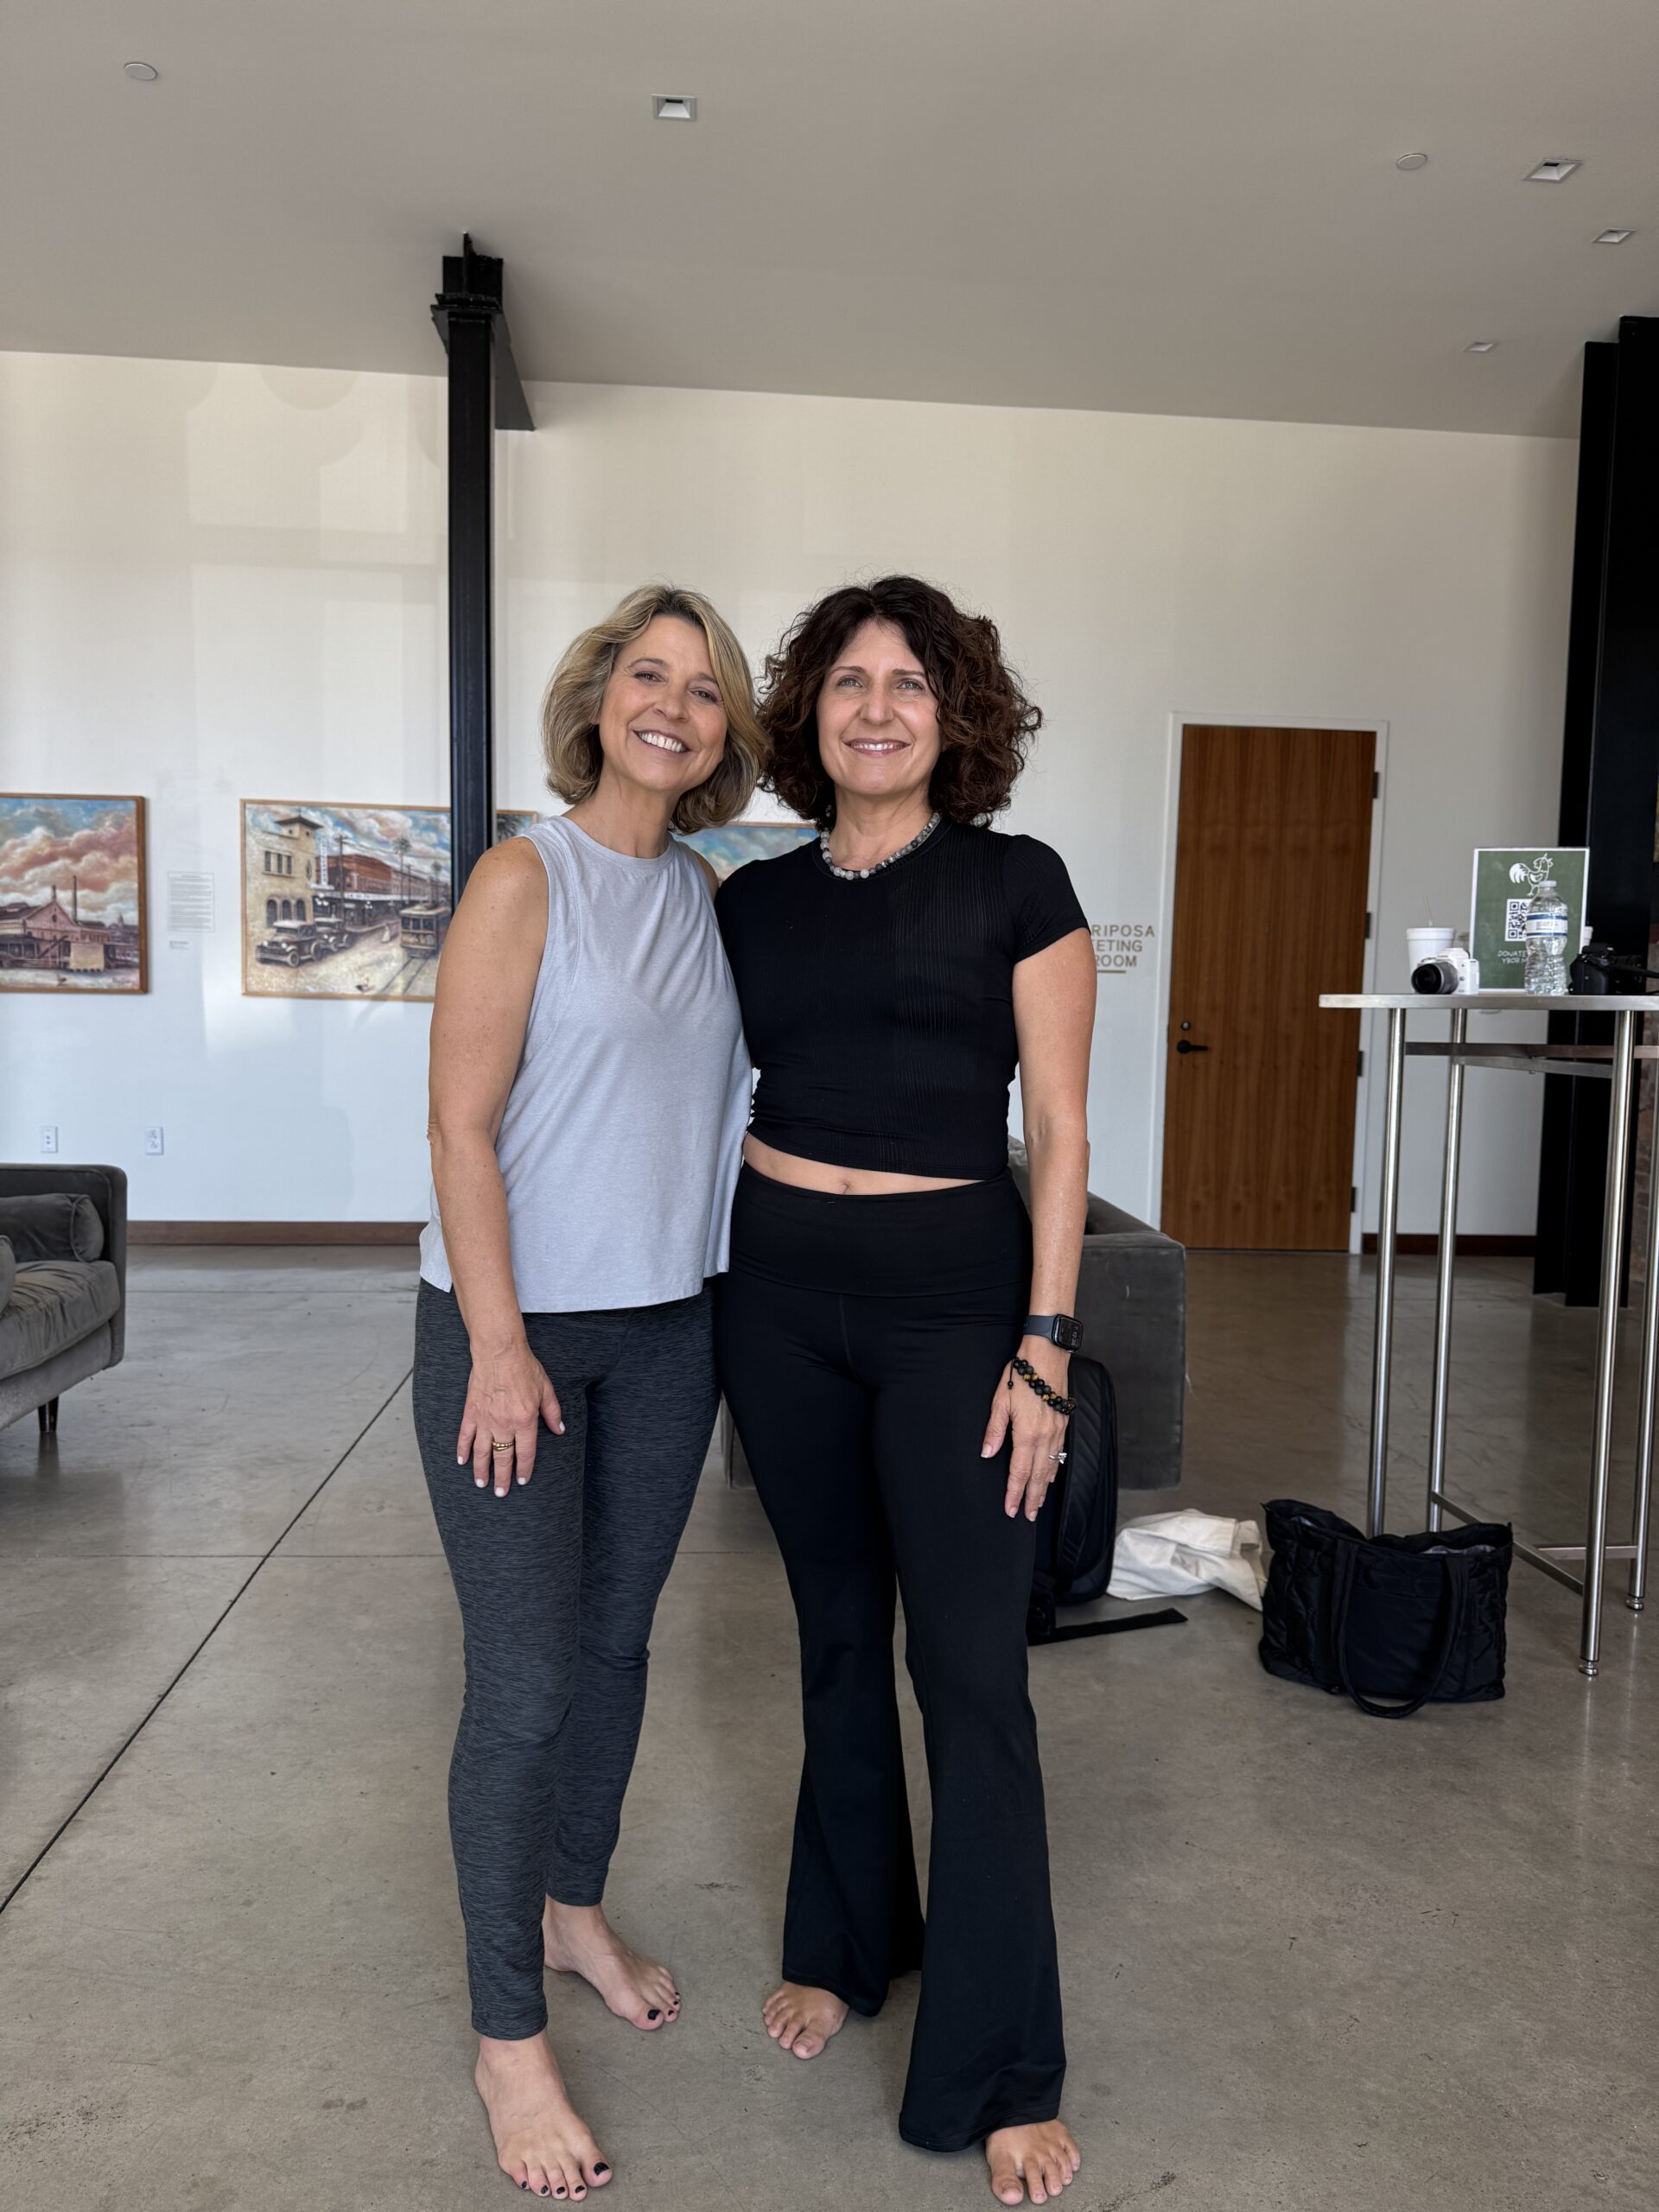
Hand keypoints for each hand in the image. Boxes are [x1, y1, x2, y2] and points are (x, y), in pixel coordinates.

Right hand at [456, 1340, 563, 1496]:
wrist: (499, 1352)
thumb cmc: (524, 1368)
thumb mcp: (546, 1389)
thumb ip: (553, 1412)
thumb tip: (559, 1430)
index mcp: (525, 1420)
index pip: (525, 1453)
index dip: (524, 1469)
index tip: (522, 1481)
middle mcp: (504, 1424)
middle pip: (502, 1458)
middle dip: (502, 1478)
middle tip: (500, 1493)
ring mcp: (485, 1419)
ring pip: (481, 1452)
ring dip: (481, 1470)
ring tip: (481, 1484)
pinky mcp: (471, 1412)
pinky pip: (465, 1436)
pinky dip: (462, 1449)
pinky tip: (462, 1461)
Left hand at [981, 1336, 1071, 1520]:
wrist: (1048, 1355)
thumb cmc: (1022, 1374)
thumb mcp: (1001, 1400)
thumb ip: (994, 1430)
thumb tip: (987, 1453)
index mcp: (1027, 1434)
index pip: (1019, 1473)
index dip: (1014, 1493)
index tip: (1011, 1509)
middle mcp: (1045, 1437)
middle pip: (1038, 1476)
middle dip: (1032, 1499)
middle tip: (1027, 1516)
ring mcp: (1057, 1431)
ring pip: (1051, 1467)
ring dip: (1044, 1487)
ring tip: (1038, 1503)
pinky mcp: (1064, 1424)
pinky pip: (1059, 1454)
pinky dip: (1054, 1469)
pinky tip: (1050, 1475)